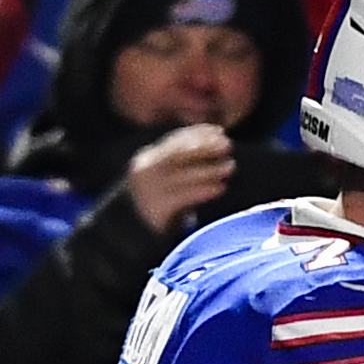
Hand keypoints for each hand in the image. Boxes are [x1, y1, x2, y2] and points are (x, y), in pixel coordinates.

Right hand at [122, 120, 238, 233]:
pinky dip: (205, 190)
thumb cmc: (161, 202)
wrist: (133, 233)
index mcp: (147, 159)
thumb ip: (184, 161)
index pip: (174, 141)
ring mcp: (151, 190)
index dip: (197, 134)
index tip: (218, 131)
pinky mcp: (160, 208)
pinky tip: (221, 188)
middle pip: (180, 154)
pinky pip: (186, 196)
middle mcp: (146, 172)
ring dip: (211, 169)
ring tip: (230, 166)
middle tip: (228, 145)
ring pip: (185, 174)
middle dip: (206, 147)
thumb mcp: (166, 177)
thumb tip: (216, 139)